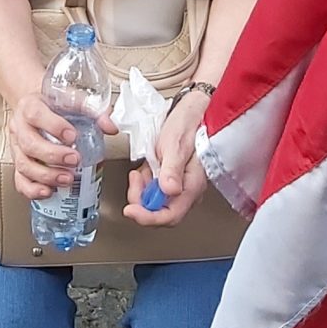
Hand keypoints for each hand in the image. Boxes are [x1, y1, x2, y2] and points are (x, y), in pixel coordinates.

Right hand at [8, 91, 116, 202]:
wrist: (38, 106)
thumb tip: (110, 127)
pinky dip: (33, 189)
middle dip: (53, 155)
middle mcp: (19, 126)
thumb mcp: (72, 100)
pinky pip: (20, 180)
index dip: (54, 126)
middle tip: (74, 160)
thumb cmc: (54, 105)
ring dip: (46, 175)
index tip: (73, 135)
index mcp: (30, 105)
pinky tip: (48, 191)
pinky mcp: (18, 164)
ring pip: (23, 164)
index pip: (36, 114)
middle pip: (29, 144)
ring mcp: (16, 147)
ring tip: (67, 179)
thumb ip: (92, 111)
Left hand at [127, 88, 210, 226]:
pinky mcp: (172, 177)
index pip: (170, 215)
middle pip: (161, 212)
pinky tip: (142, 171)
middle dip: (142, 202)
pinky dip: (144, 183)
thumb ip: (172, 168)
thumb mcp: (176, 143)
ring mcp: (179, 184)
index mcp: (192, 186)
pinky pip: (155, 190)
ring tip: (137, 173)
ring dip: (142, 191)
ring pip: (156, 202)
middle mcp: (187, 189)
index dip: (148, 218)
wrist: (196, 109)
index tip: (130, 211)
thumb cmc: (191, 123)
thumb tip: (169, 191)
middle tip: (134, 182)